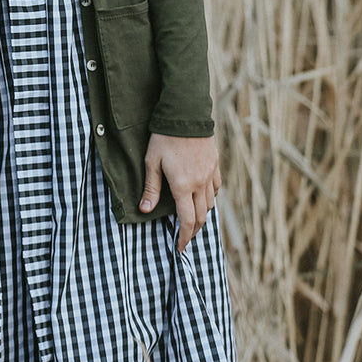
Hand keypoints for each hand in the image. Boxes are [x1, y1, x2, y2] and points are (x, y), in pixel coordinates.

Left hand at [139, 134, 220, 251]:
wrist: (185, 113)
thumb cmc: (164, 137)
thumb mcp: (151, 162)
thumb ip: (151, 188)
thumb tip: (146, 210)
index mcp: (183, 186)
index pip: (187, 220)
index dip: (184, 237)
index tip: (180, 248)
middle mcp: (200, 183)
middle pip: (201, 216)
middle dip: (193, 231)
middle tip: (185, 237)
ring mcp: (210, 174)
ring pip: (210, 203)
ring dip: (202, 214)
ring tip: (192, 218)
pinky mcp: (214, 164)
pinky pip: (216, 187)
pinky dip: (209, 197)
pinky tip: (202, 196)